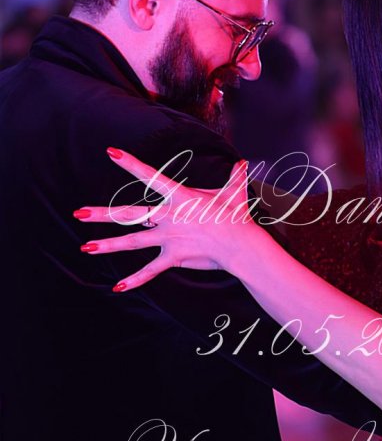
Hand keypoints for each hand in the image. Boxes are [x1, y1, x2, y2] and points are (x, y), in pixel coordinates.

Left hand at [75, 148, 255, 290]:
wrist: (240, 244)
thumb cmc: (236, 217)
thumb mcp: (234, 193)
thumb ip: (235, 177)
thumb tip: (244, 164)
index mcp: (179, 197)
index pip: (150, 177)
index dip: (130, 164)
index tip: (111, 153)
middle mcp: (168, 216)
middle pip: (129, 214)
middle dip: (102, 214)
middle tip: (79, 213)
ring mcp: (169, 237)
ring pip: (132, 241)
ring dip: (108, 245)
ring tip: (86, 247)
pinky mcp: (174, 256)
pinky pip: (151, 270)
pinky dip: (135, 280)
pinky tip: (118, 287)